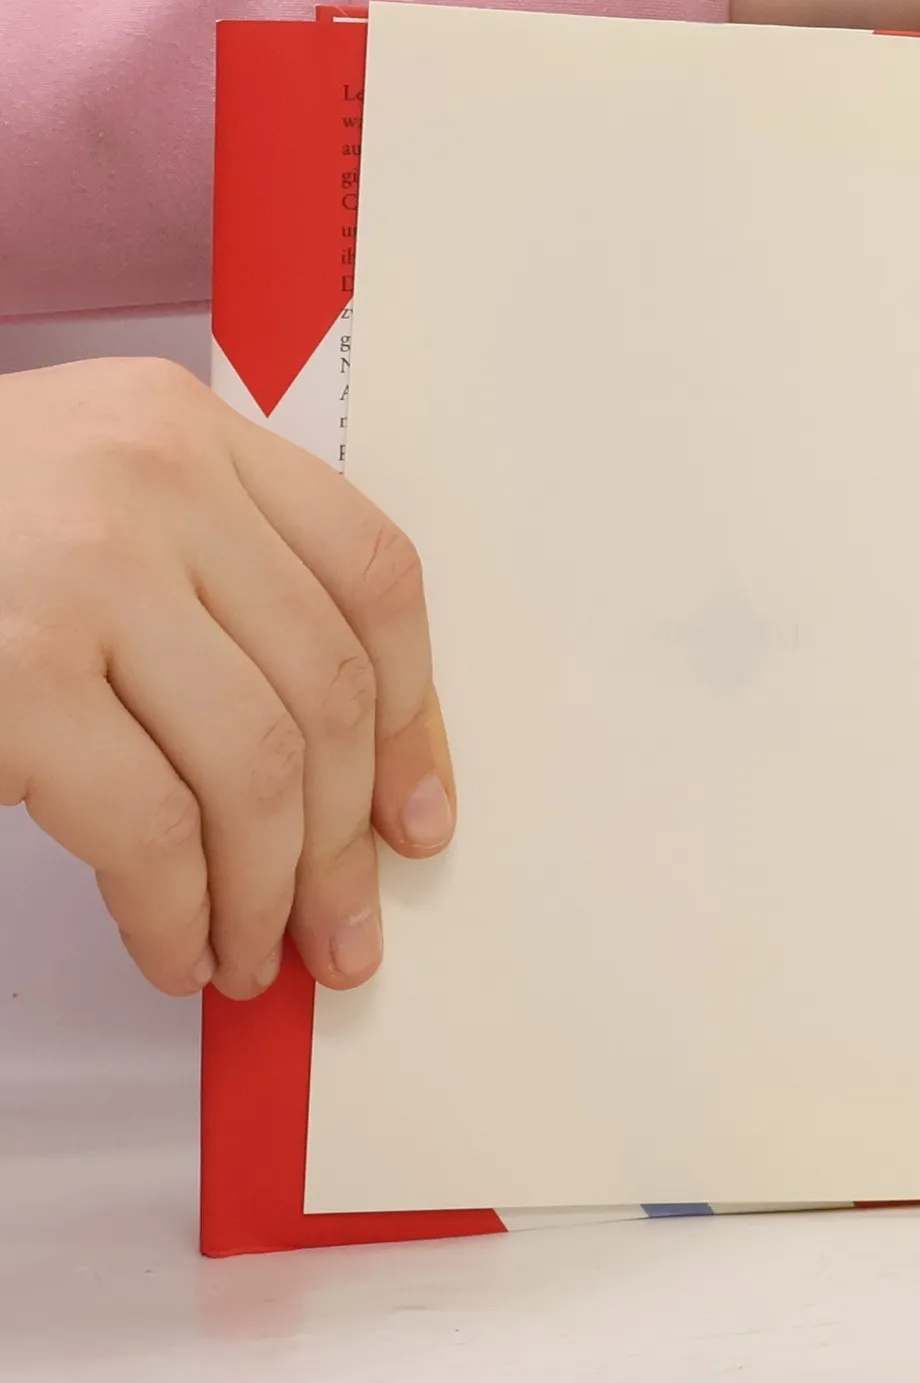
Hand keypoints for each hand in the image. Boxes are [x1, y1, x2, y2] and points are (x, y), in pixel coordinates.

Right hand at [0, 358, 455, 999]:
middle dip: (347, 839)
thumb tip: (344, 767)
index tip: (417, 814)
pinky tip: (177, 948)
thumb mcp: (82, 496)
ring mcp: (77, 572)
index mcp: (183, 428)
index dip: (415, 715)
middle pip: (325, 686)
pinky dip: (180, 912)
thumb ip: (207, 573)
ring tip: (257, 954)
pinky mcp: (12, 676)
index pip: (372, 574)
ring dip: (270, 892)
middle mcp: (149, 479)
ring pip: (257, 768)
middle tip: (345, 926)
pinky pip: (151, 828)